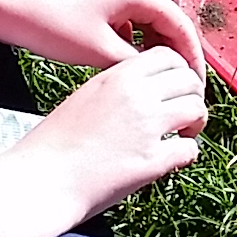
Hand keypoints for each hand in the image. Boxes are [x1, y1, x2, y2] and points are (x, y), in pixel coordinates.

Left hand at [0, 0, 206, 75]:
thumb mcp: (100, 52)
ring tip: (163, 84)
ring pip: (150, 25)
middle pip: (169, 24)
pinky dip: (138, 45)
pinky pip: (132, 25)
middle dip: (179, 57)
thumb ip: (138, 65)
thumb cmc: (53, 25)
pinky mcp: (102, 2)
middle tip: (186, 90)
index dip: (194, 59)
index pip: (181, 26)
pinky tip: (132, 69)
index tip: (199, 88)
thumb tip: (163, 80)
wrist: (11, 6)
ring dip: (158, 52)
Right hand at [16, 48, 208, 215]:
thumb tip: (145, 93)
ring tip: (183, 134)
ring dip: (196, 121)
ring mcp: (147, 127)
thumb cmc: (53, 144)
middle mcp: (136, 95)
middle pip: (189, 79)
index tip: (175, 87)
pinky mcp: (152, 160)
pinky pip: (190, 149)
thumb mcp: (85, 97)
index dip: (179, 71)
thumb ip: (117, 89)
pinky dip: (188, 153)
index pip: (168, 56)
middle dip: (193, 95)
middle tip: (185, 113)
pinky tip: (176, 158)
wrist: (40, 180)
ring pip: (196, 109)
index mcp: (117, 76)